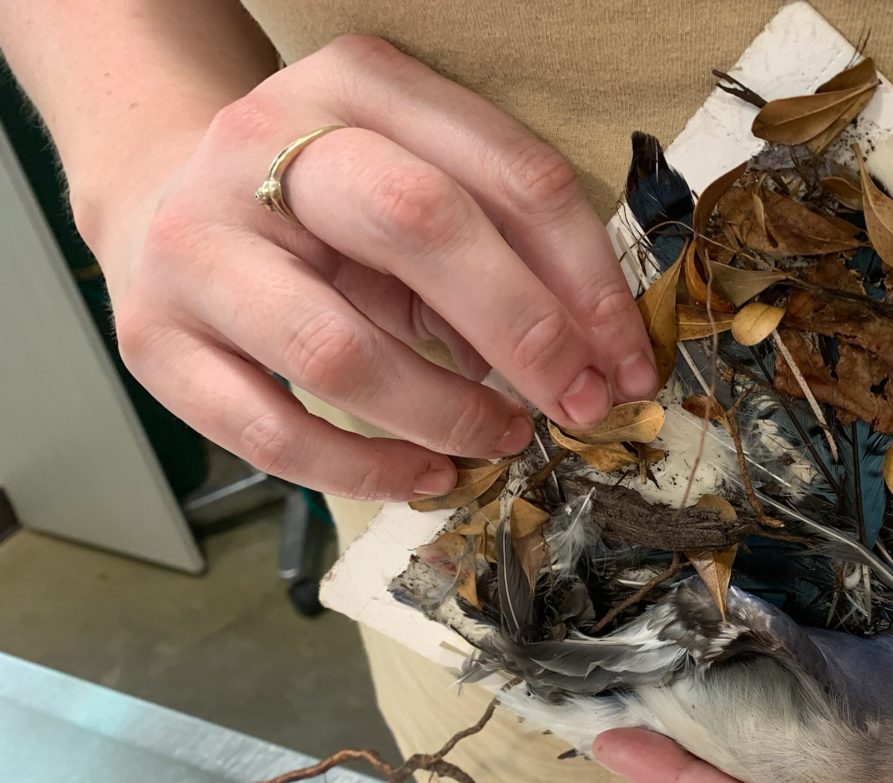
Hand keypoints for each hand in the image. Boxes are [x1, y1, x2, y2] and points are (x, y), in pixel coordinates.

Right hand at [91, 35, 655, 499]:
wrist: (158, 203)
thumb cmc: (325, 212)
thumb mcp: (414, 191)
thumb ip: (496, 250)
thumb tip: (590, 360)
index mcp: (358, 84)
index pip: (507, 174)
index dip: (586, 278)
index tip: (627, 359)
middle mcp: (263, 145)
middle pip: (421, 225)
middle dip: (528, 333)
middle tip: (581, 404)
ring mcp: (198, 244)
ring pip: (338, 351)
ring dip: (447, 414)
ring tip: (503, 439)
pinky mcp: (155, 340)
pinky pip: (272, 433)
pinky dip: (366, 472)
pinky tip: (426, 477)